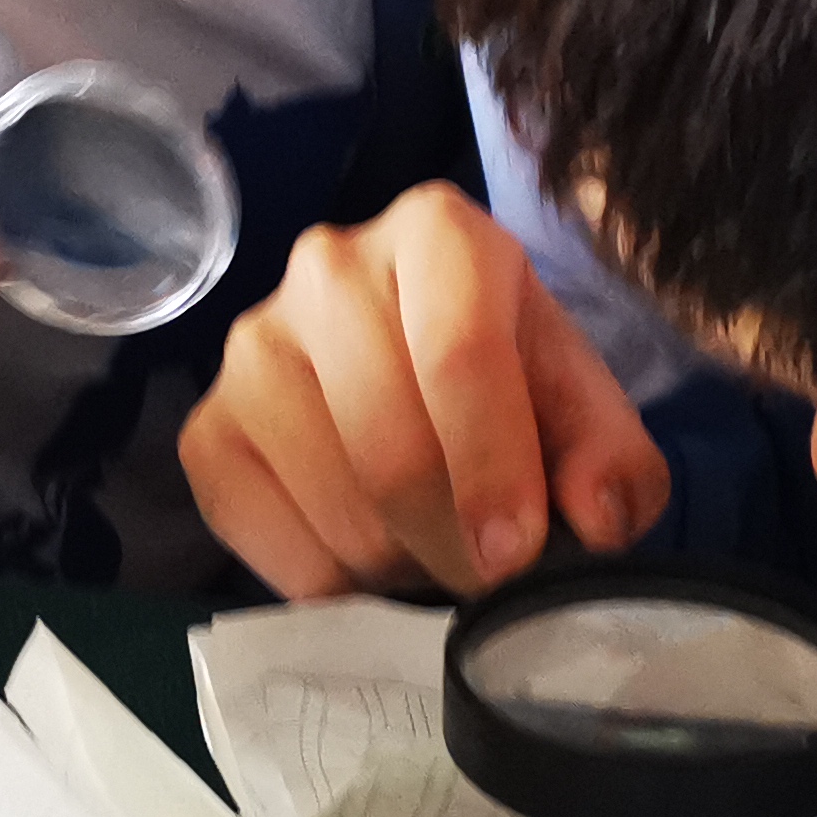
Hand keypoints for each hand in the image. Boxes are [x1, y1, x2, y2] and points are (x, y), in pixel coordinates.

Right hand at [182, 183, 670, 598]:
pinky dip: (334, 583)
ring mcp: (252, 346)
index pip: (458, 354)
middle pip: (392, 448)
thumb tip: (597, 518)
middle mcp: (328, 267)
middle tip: (487, 571)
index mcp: (437, 233)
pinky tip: (366, 552)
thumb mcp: (581, 404)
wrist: (418, 378)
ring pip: (339, 509)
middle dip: (454, 541)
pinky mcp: (206, 428)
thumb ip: (611, 457)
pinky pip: (273, 546)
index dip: (493, 469)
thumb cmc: (509, 383)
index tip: (516, 555)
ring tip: (430, 544)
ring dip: (401, 563)